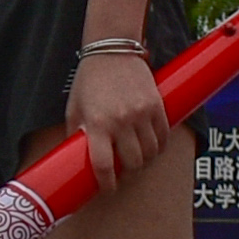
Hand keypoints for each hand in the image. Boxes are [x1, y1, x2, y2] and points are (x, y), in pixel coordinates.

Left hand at [67, 50, 172, 192]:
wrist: (112, 50)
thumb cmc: (89, 80)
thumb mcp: (74, 108)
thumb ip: (77, 134)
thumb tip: (77, 160)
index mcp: (97, 124)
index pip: (103, 166)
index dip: (107, 184)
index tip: (108, 188)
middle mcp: (120, 121)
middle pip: (133, 163)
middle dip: (129, 173)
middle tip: (124, 172)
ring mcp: (141, 114)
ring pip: (151, 153)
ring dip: (145, 161)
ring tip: (137, 159)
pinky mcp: (157, 106)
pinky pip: (163, 137)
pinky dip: (159, 147)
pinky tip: (151, 147)